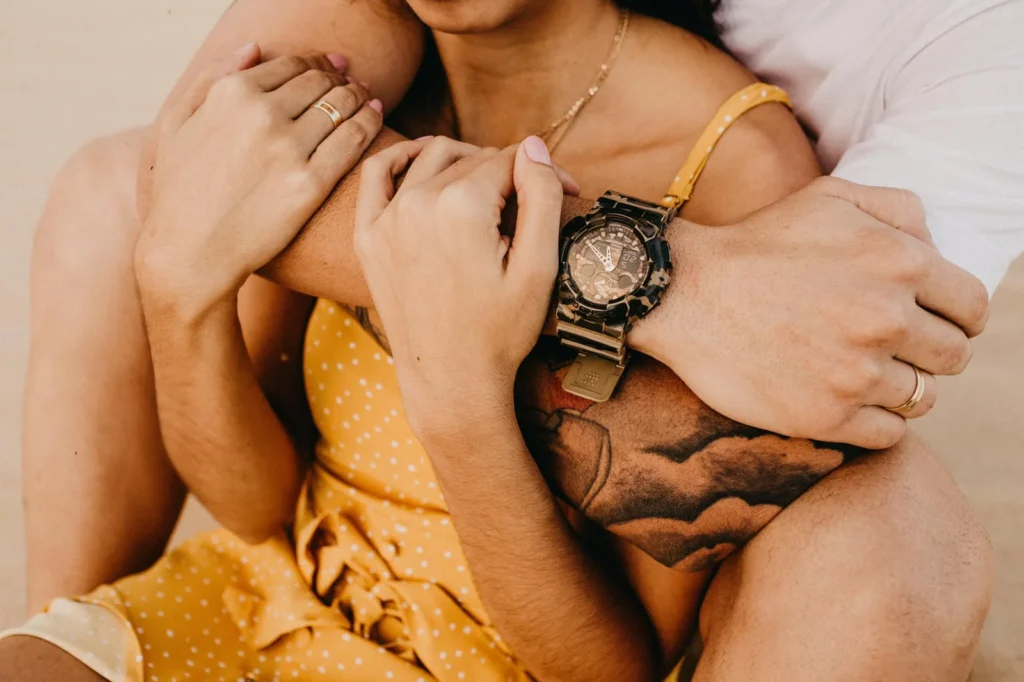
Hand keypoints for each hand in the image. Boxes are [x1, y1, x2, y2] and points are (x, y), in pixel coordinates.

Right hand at [135, 43, 382, 316]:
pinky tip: (375, 116)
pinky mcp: (310, 184)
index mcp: (230, 94)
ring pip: (341, 106)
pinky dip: (369, 122)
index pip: (290, 65)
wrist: (190, 254)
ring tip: (368, 98)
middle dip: (340, 78)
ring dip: (360, 95)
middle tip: (354, 82)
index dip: (316, 63)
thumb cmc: (180, 191)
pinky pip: (352, 141)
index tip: (330, 68)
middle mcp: (261, 114)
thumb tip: (254, 48)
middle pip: (320, 82)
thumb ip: (211, 77)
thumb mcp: (175, 124)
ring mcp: (288, 149)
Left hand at [354, 136, 576, 439]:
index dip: (544, 172)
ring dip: (464, 161)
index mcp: (461, 207)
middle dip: (509, 172)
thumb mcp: (538, 268)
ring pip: (431, 158)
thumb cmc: (500, 333)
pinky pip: (376, 174)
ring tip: (491, 188)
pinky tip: (423, 161)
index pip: (509, 160)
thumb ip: (540, 197)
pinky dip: (400, 158)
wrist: (451, 383)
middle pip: (472, 159)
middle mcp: (417, 203)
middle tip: (534, 202)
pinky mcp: (368, 237)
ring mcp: (386, 219)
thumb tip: (532, 145)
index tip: (568, 190)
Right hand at [633, 177, 989, 448]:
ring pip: (922, 398)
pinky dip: (875, 421)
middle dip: (928, 352)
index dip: (956, 317)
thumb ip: (899, 208)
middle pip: (953, 357)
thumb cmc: (757, 244)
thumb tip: (937, 244)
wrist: (684, 295)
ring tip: (860, 373)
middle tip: (888, 348)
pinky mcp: (825, 416)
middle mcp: (886, 320)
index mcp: (900, 264)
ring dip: (899, 387)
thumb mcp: (829, 198)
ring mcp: (856, 373)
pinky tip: (844, 400)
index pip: (972, 308)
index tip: (931, 323)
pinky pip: (888, 434)